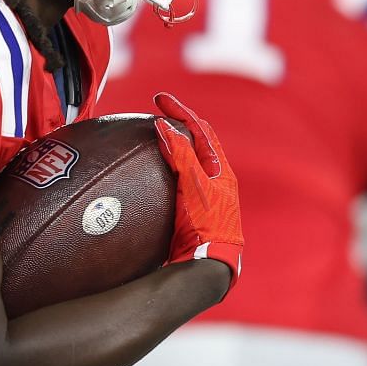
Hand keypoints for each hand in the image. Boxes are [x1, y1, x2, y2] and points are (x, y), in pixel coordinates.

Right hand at [153, 93, 242, 289]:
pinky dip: (163, 170)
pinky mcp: (191, 212)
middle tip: (155, 114)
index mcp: (221, 170)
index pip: (201, 130)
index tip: (158, 99)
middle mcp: (214, 181)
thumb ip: (180, 155)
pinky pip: (176, 182)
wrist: (208, 266)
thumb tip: (162, 126)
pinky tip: (145, 176)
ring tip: (150, 138)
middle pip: (196, 143)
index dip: (180, 111)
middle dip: (177, 124)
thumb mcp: (194, 186)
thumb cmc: (207, 225)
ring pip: (187, 162)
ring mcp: (203, 196)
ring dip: (171, 147)